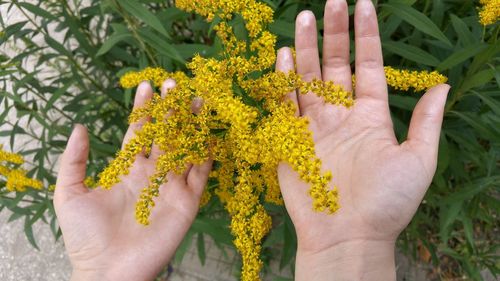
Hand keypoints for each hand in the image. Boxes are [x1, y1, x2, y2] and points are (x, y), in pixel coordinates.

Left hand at [54, 81, 211, 280]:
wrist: (107, 270)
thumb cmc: (86, 236)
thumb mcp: (70, 193)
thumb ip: (74, 160)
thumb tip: (80, 127)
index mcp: (129, 169)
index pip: (140, 132)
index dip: (144, 110)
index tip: (147, 86)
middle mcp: (153, 174)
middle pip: (167, 134)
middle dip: (172, 110)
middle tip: (176, 84)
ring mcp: (172, 186)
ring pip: (187, 148)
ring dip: (193, 125)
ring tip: (198, 101)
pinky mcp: (188, 202)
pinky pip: (201, 174)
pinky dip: (207, 155)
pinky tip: (209, 135)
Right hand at [276, 0, 449, 279]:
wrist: (347, 236)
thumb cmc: (385, 202)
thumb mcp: (418, 160)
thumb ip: (425, 121)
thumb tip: (443, 86)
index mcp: (370, 116)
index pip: (367, 65)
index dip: (366, 35)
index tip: (363, 4)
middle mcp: (340, 115)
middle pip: (334, 65)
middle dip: (332, 33)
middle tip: (329, 2)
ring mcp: (313, 126)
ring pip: (306, 79)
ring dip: (304, 49)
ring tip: (302, 18)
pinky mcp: (289, 140)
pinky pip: (284, 105)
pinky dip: (282, 81)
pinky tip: (282, 56)